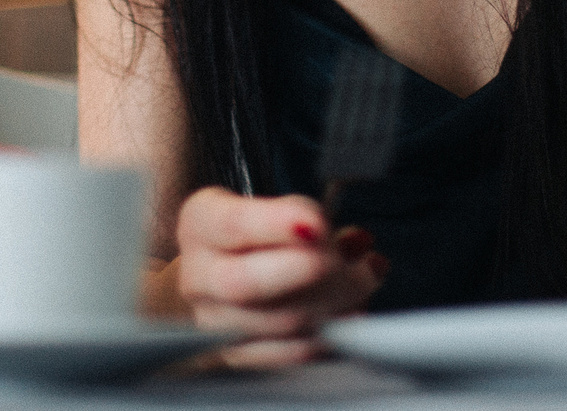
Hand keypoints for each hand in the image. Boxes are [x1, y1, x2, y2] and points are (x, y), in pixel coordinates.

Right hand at [171, 187, 386, 365]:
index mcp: (201, 225)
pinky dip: (332, 332)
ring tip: (366, 275)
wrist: (221, 276)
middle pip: (248, 282)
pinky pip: (294, 353)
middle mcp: (199, 277)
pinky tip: (354, 309)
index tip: (317, 224)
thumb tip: (357, 245)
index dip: (276, 225)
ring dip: (337, 300)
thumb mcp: (272, 208)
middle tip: (355, 258)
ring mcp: (216, 325)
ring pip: (281, 322)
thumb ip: (311, 219)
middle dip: (314, 269)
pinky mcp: (242, 358)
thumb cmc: (256, 236)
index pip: (233, 225)